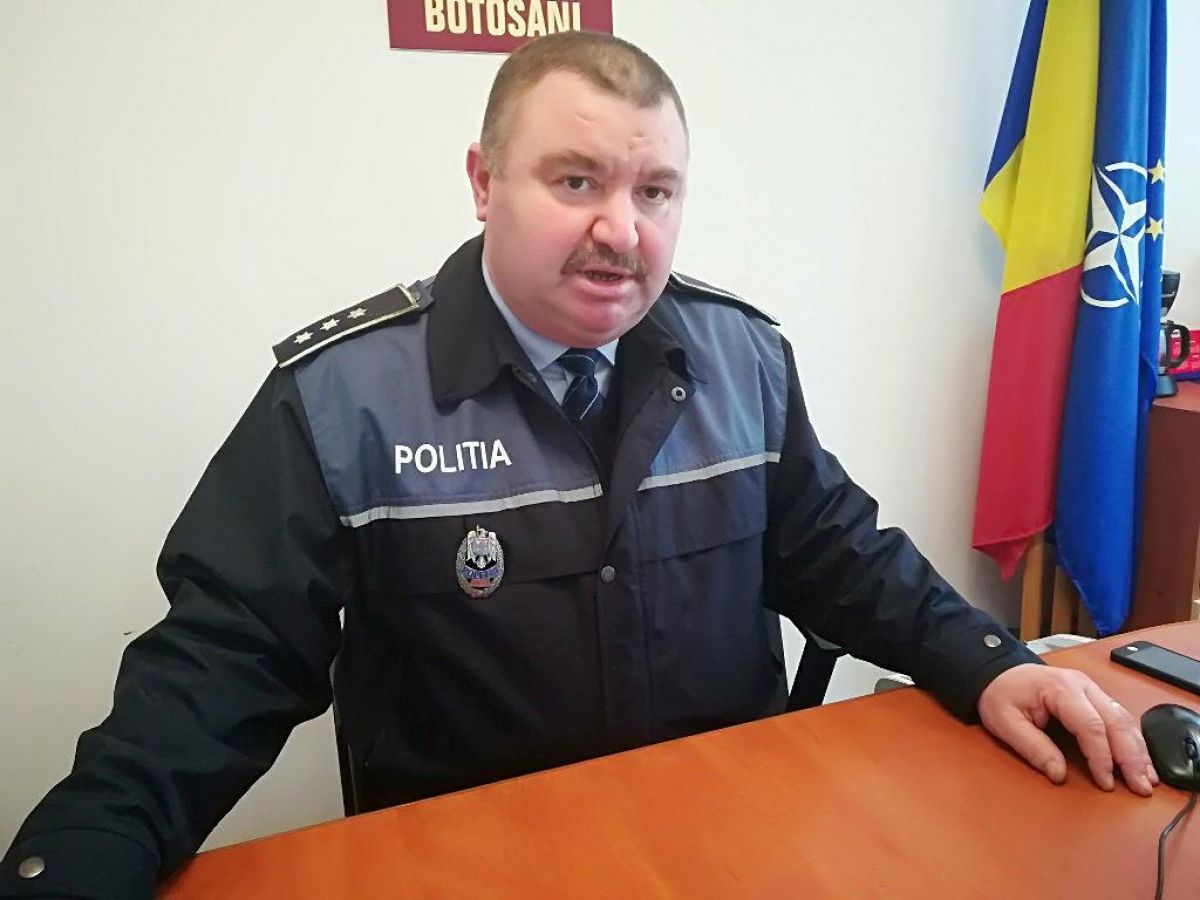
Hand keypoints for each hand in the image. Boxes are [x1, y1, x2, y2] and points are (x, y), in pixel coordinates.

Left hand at [977, 664, 1158, 794]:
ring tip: (1148, 779)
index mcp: (1060, 688)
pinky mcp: (1095, 697)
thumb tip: (1059, 774)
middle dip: (1131, 757)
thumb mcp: (1005, 722)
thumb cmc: (1000, 694)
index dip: (1102, 756)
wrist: (997, 672)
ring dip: (1138, 750)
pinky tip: (1141, 760)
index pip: (1091, 725)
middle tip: (1140, 787)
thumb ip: (1032, 748)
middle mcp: (1083, 685)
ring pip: (1124, 719)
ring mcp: (1092, 689)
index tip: (1105, 782)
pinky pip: (1120, 718)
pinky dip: (1133, 741)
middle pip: (1116, 722)